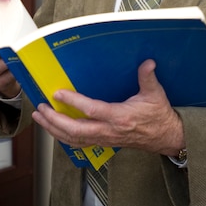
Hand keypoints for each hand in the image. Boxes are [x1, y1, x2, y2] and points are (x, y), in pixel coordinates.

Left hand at [30, 59, 184, 156]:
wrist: (166, 137)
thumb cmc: (159, 116)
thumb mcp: (156, 94)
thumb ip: (148, 78)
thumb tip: (148, 62)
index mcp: (120, 117)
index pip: (91, 110)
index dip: (73, 102)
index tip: (58, 93)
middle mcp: (109, 131)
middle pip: (75, 130)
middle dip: (54, 120)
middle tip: (40, 108)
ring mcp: (104, 139)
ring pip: (73, 139)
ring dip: (54, 129)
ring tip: (40, 118)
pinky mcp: (103, 142)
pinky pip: (79, 143)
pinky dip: (63, 136)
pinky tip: (54, 129)